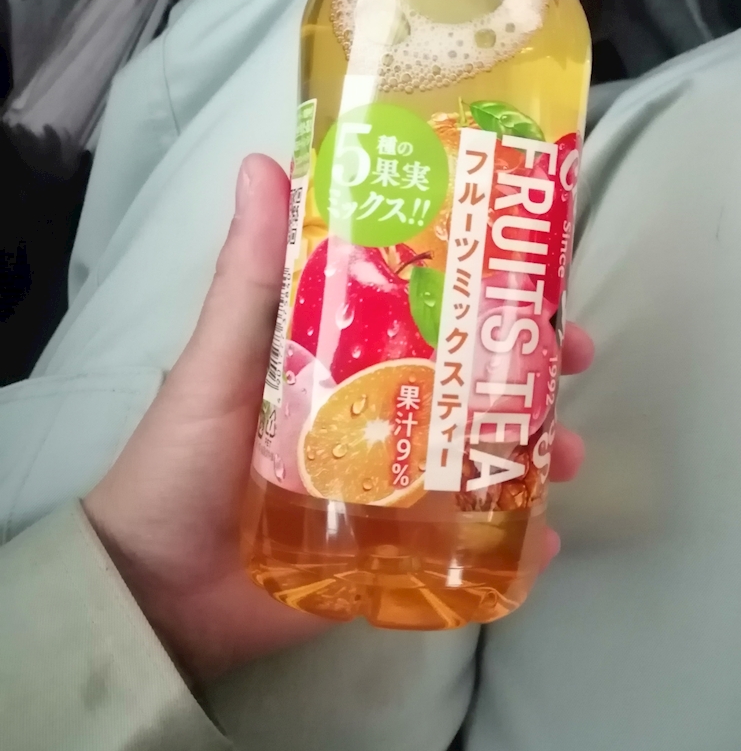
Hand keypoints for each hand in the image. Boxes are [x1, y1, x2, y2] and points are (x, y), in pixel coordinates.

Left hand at [84, 154, 592, 680]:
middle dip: (531, 366)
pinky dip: (515, 544)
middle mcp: (378, 416)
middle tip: (575, 356)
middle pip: (470, 382)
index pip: (428, 313)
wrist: (156, 590)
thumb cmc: (183, 459)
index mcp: (343, 360)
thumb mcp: (221, 358)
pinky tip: (546, 541)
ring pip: (483, 457)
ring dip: (535, 450)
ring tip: (566, 455)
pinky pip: (467, 545)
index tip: (537, 266)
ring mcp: (393, 489)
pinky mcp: (395, 554)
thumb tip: (262, 160)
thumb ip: (250, 273)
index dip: (484, 289)